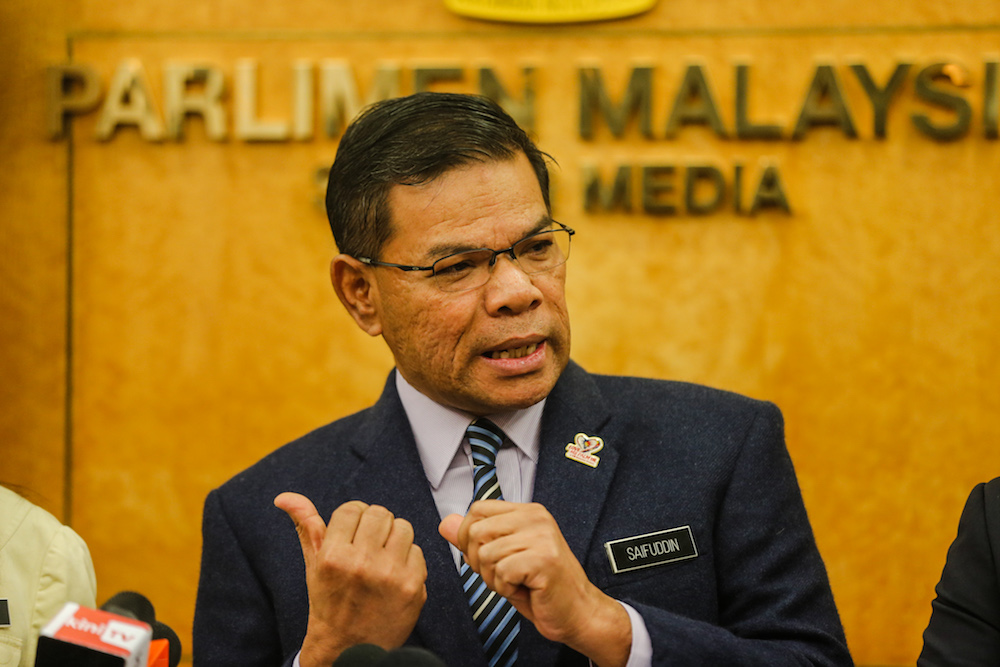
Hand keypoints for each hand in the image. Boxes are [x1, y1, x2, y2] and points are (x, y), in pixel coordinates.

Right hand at [275, 493, 426, 666]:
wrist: (347, 649)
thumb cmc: (329, 603)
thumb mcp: (313, 564)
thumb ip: (306, 526)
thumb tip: (285, 497)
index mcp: (333, 555)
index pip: (352, 508)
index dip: (354, 517)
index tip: (353, 532)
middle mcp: (361, 563)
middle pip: (380, 513)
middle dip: (375, 525)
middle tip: (369, 544)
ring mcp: (389, 575)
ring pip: (403, 527)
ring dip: (395, 539)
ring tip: (383, 557)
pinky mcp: (413, 586)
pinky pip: (418, 551)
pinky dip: (408, 560)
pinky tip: (394, 575)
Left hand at [438, 500, 630, 666]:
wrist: (578, 612)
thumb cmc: (541, 587)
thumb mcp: (503, 558)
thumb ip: (475, 540)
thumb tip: (445, 523)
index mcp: (527, 512)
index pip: (477, 509)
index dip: (469, 537)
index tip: (488, 557)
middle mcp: (536, 517)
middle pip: (476, 531)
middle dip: (479, 562)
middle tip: (505, 575)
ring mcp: (541, 536)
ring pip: (485, 554)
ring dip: (494, 579)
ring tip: (517, 583)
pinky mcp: (543, 558)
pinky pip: (501, 572)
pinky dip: (506, 589)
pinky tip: (526, 590)